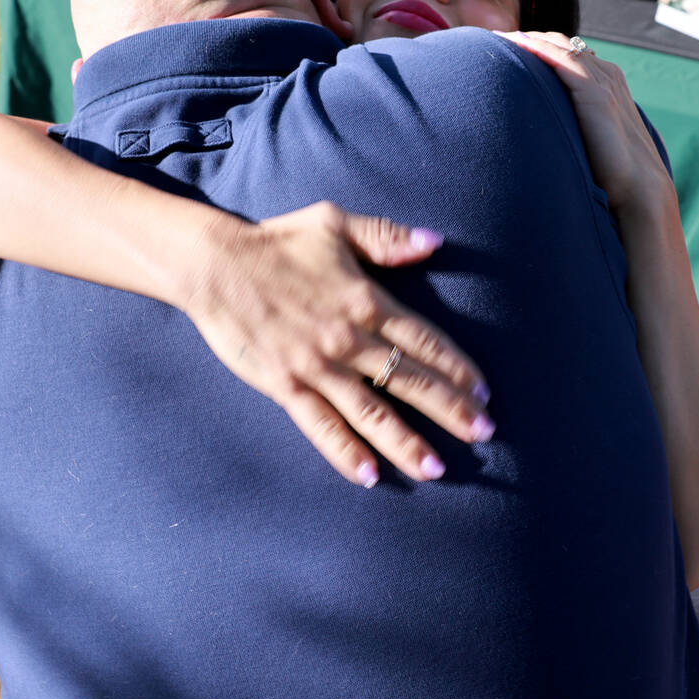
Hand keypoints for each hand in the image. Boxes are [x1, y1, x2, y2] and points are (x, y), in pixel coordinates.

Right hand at [177, 202, 492, 488]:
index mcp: (365, 299)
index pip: (423, 340)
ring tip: (437, 467)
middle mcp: (347, 338)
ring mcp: (316, 366)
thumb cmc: (276, 241)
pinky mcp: (285, 385)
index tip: (484, 390)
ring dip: (407, 441)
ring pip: (372, 411)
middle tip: (483, 432)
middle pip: (409, 379)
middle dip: (450, 408)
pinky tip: (369, 475)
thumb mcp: (334, 223)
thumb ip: (386, 236)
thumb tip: (434, 241)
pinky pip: (321, 425)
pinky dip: (345, 452)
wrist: (214, 264)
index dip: (457, 366)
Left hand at [496, 31, 671, 211]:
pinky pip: (562, 59)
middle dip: (525, 39)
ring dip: (524, 40)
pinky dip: (537, 49)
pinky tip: (514, 47)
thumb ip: (572, 127)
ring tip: (493, 41)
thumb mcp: (589, 140)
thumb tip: (545, 136)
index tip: (503, 50)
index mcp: (606, 83)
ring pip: (558, 45)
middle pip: (559, 42)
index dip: (535, 47)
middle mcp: (606, 75)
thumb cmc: (613, 174)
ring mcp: (604, 81)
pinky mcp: (597, 93)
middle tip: (490, 42)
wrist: (640, 190)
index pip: (566, 52)